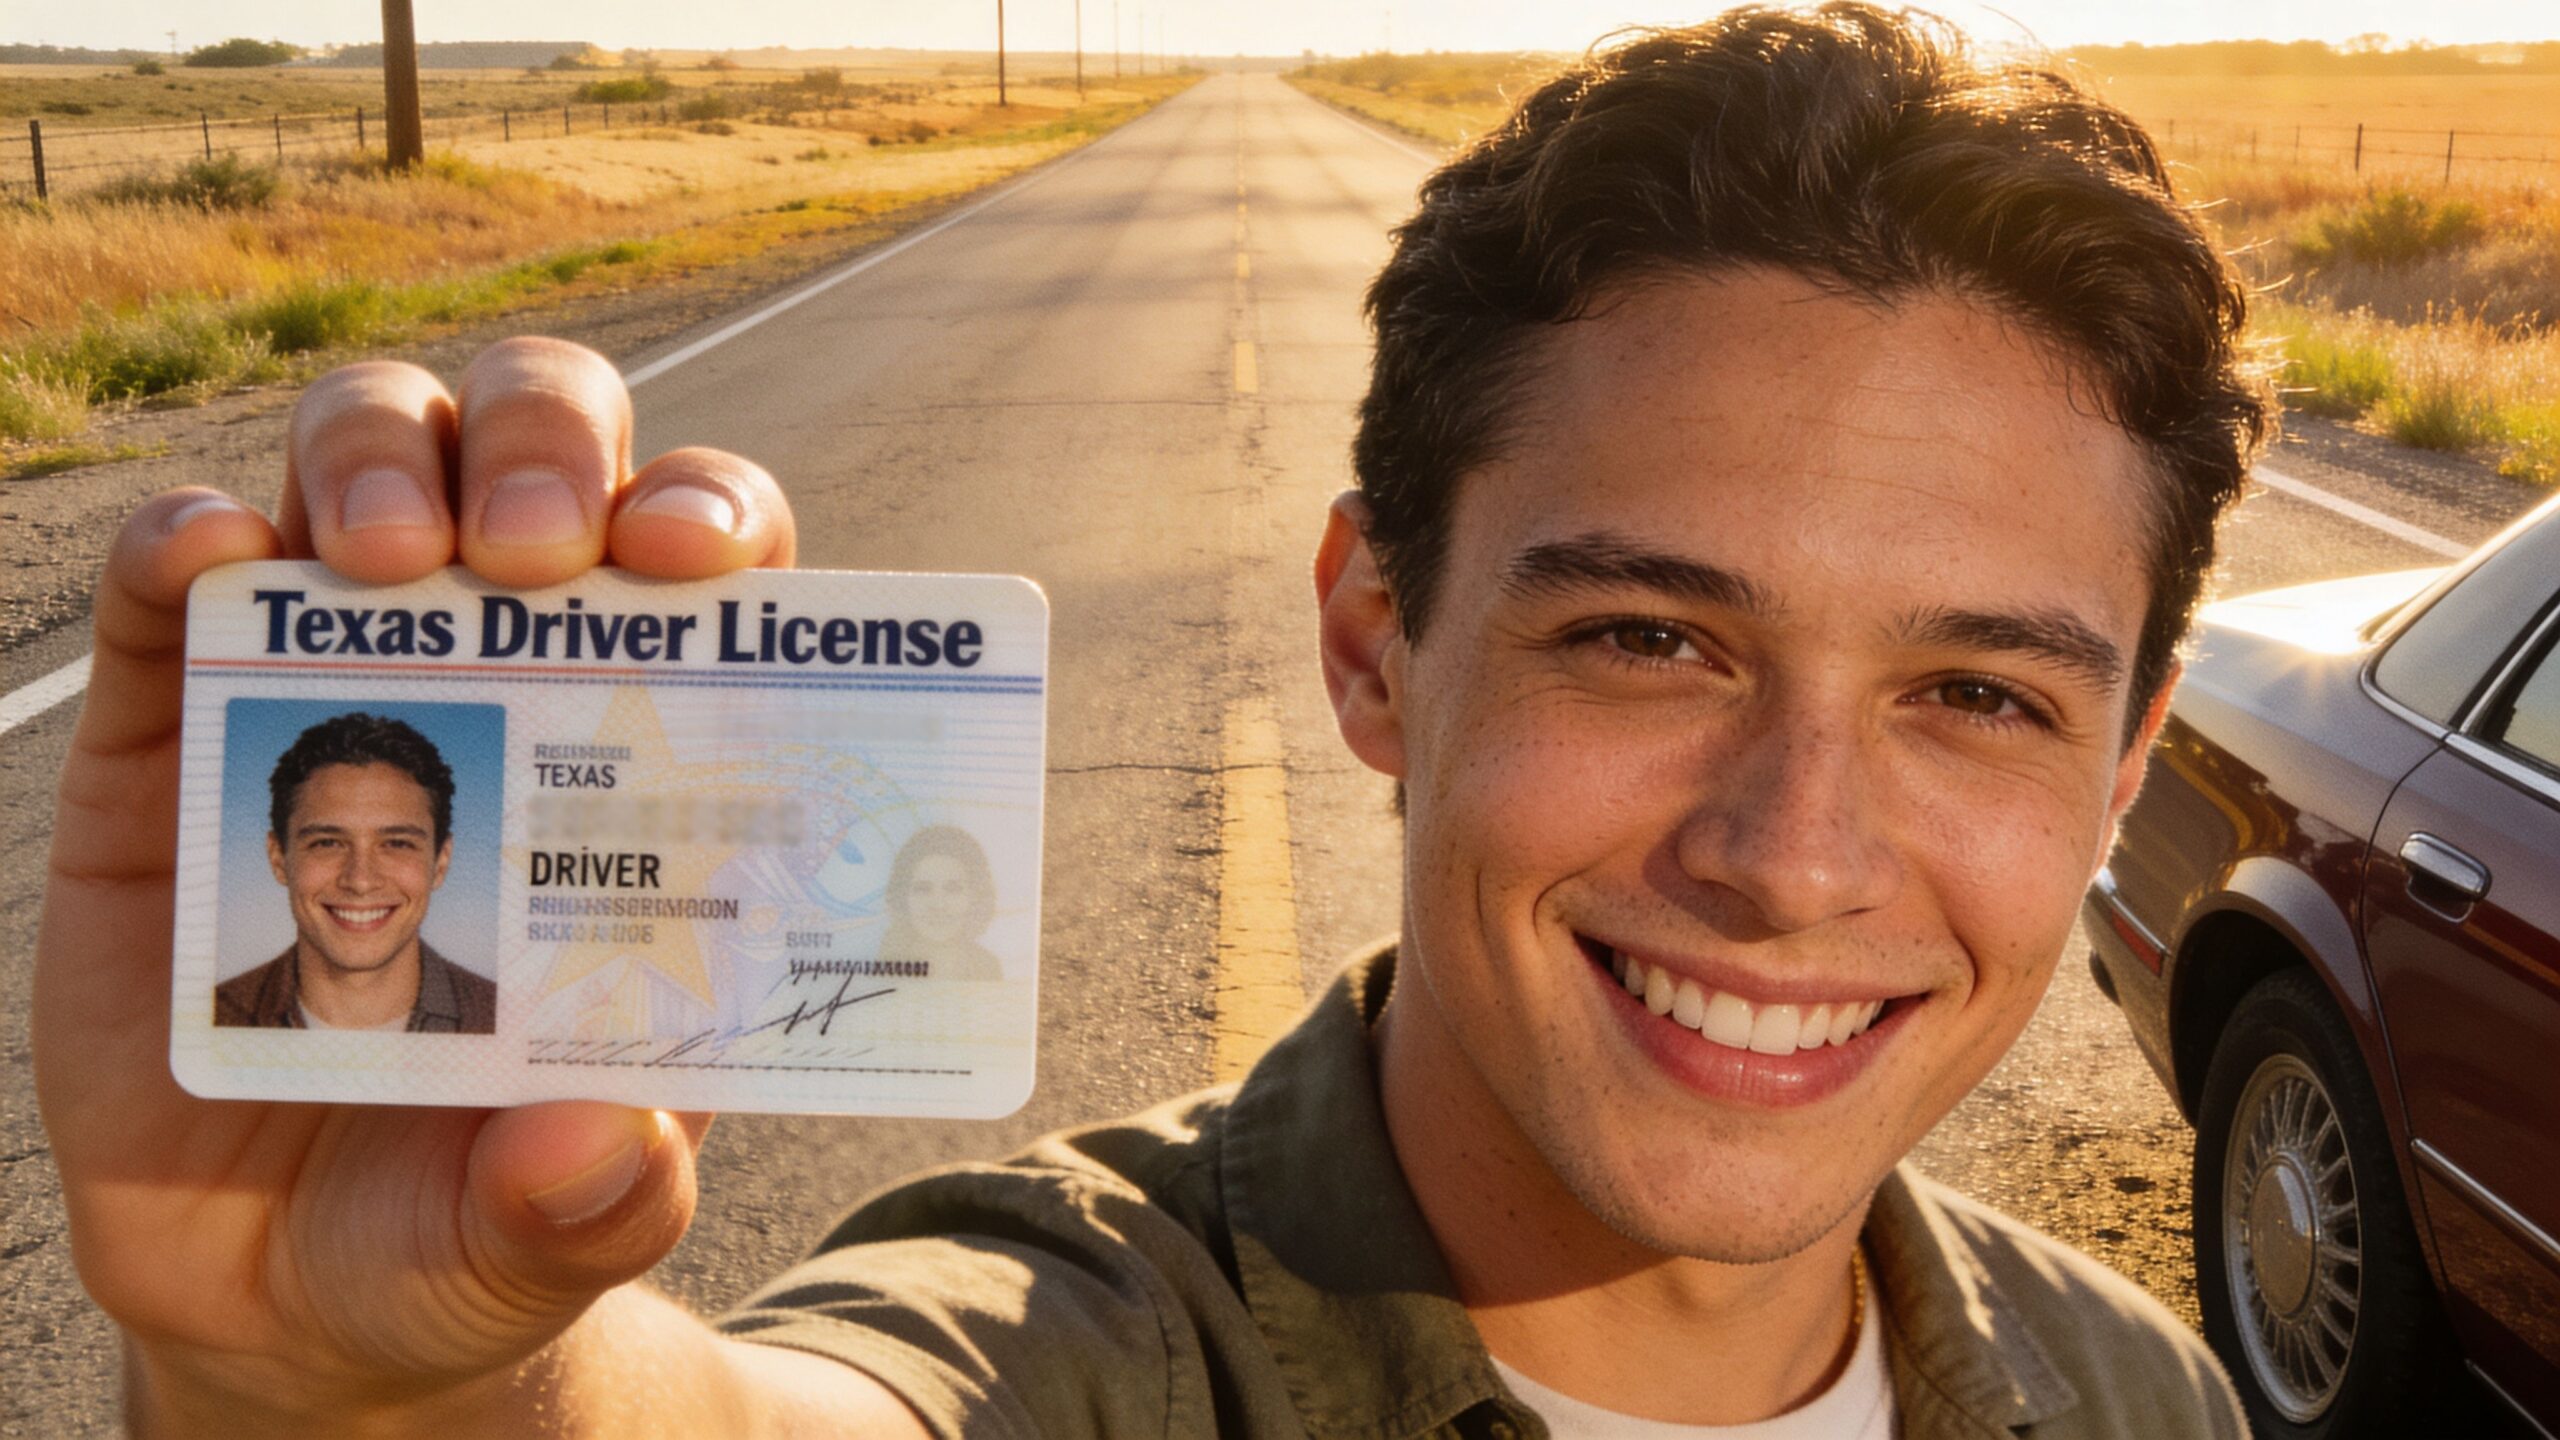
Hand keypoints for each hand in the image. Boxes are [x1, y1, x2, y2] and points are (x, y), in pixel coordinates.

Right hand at [35, 339, 800, 1433]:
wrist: (283, 1283)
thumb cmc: (470, 1218)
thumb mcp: (547, 1233)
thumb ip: (596, 1199)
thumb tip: (607, 1142)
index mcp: (648, 756)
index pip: (713, 566)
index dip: (716, 515)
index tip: (695, 556)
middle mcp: (508, 677)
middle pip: (543, 448)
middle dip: (546, 445)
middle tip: (529, 550)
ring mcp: (334, 681)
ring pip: (369, 451)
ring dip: (382, 457)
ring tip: (381, 556)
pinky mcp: (170, 727)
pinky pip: (167, 578)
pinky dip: (184, 537)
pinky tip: (208, 561)